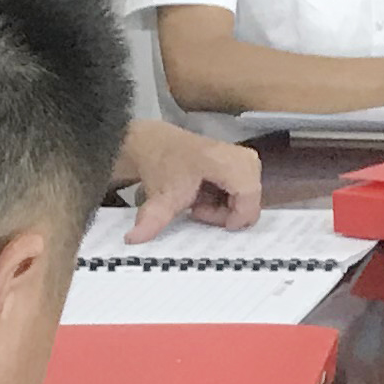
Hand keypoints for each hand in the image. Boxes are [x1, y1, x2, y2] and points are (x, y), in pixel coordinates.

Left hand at [114, 118, 261, 237]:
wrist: (155, 144)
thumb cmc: (162, 167)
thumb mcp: (159, 197)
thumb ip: (152, 220)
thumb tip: (133, 239)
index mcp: (227, 161)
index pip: (249, 197)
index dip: (233, 217)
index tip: (205, 218)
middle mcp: (244, 158)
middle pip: (250, 202)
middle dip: (225, 213)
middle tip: (197, 208)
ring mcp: (247, 159)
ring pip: (249, 199)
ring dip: (225, 208)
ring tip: (199, 201)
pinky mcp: (246, 161)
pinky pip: (246, 192)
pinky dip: (227, 200)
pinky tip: (207, 194)